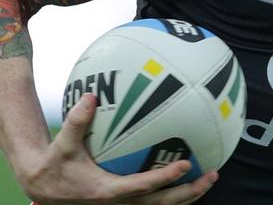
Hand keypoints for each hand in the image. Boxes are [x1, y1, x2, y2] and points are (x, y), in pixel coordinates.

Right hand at [19, 94, 217, 203]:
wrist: (43, 187)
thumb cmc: (55, 164)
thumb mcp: (62, 144)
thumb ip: (76, 121)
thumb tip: (91, 96)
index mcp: (106, 191)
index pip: (142, 187)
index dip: (165, 178)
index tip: (186, 164)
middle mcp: (119, 203)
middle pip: (161, 203)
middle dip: (189, 191)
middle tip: (212, 174)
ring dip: (189, 196)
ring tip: (211, 178)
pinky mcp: (125, 204)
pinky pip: (155, 202)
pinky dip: (176, 194)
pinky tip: (192, 178)